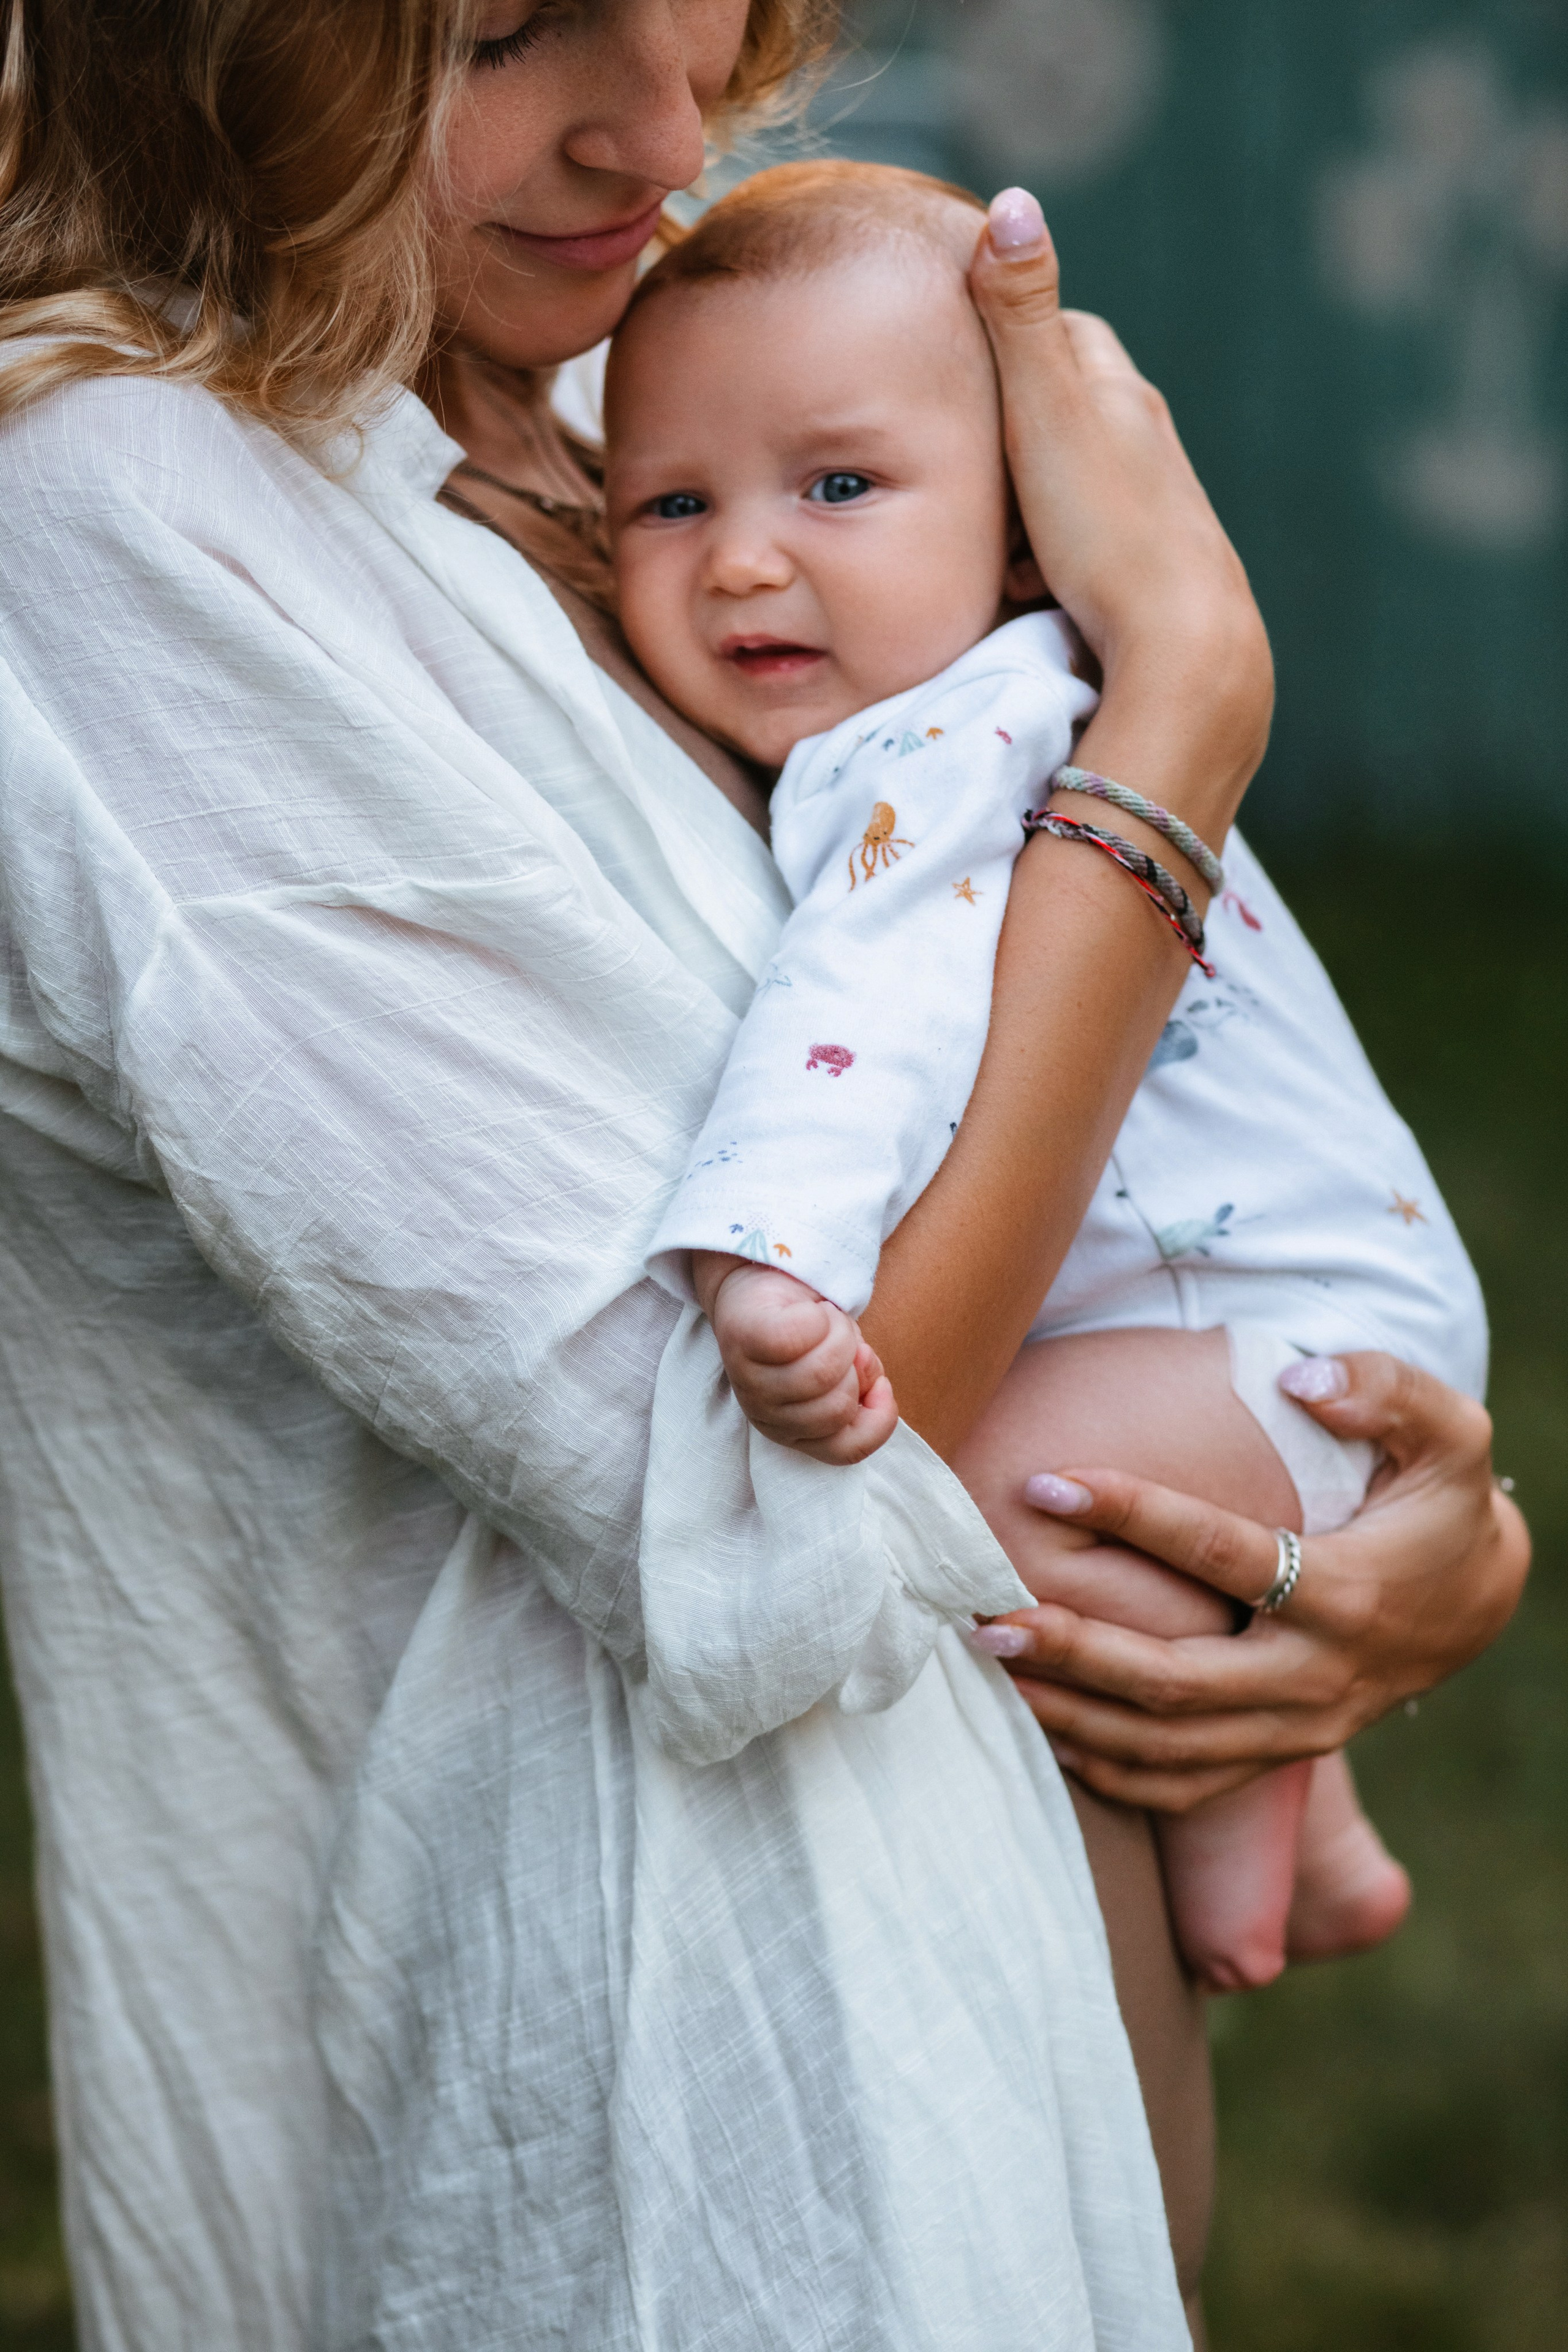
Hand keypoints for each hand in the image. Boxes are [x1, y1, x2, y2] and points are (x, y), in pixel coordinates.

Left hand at [693, 1253, 898, 1465]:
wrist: (761, 1285)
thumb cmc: (808, 1331)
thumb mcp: (847, 1367)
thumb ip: (863, 1382)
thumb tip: (862, 1369)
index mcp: (794, 1432)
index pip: (847, 1449)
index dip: (879, 1417)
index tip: (879, 1384)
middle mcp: (766, 1416)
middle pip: (837, 1407)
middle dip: (857, 1365)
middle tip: (843, 1339)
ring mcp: (749, 1381)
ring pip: (822, 1372)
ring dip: (841, 1334)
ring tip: (828, 1320)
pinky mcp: (742, 1340)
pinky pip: (796, 1335)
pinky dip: (818, 1316)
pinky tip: (812, 1311)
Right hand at [968, 189, 1273, 844]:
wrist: (1182, 646)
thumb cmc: (1107, 528)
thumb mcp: (1046, 414)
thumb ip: (1019, 317)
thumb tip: (1013, 200)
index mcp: (1121, 396)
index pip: (1064, 335)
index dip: (1009, 341)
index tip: (963, 371)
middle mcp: (1146, 443)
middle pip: (1064, 413)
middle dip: (1011, 437)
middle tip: (970, 476)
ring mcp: (1153, 508)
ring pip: (1068, 485)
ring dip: (1025, 507)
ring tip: (1003, 548)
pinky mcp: (1149, 570)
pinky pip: (1082, 545)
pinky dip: (1048, 557)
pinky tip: (1032, 590)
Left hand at [984, 1353, 1528, 1811]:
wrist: (1477, 1603)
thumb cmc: (1444, 1505)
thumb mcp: (1450, 1435)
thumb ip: (1386, 1392)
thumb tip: (1301, 1379)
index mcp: (1345, 1594)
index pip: (1222, 1555)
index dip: (1133, 1516)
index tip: (1047, 1482)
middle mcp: (1315, 1677)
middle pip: (1178, 1681)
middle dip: (1076, 1652)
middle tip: (988, 1618)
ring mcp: (1297, 1730)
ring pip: (1169, 1748)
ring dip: (1074, 1715)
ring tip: (994, 1668)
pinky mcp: (1281, 1755)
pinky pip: (1186, 1785)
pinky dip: (1112, 1769)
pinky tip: (1047, 1730)